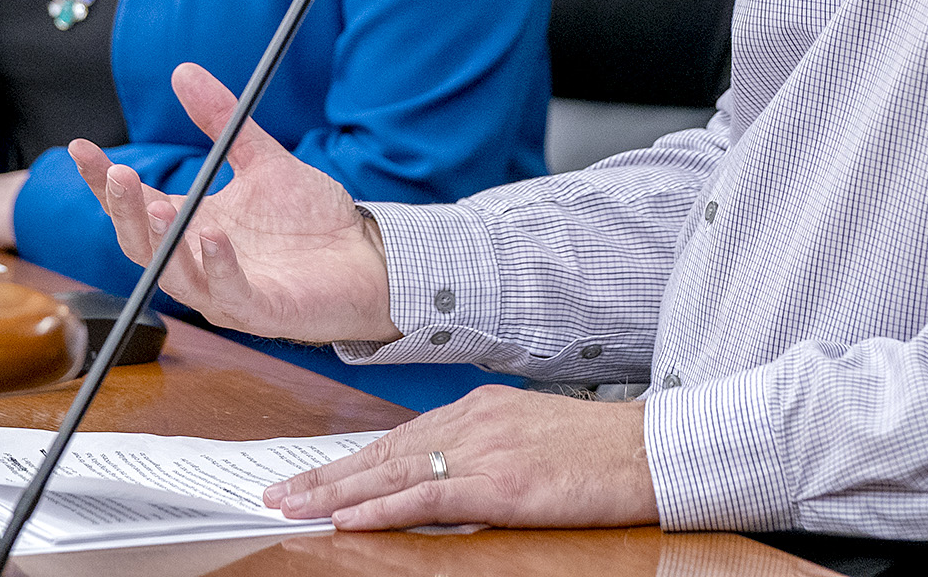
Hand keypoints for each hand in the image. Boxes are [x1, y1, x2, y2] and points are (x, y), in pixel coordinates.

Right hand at [71, 62, 398, 343]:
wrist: (366, 256)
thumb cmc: (311, 220)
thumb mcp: (262, 160)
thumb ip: (223, 122)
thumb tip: (183, 71)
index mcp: (193, 225)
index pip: (135, 205)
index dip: (104, 182)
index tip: (80, 148)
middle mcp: (199, 261)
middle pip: (141, 243)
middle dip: (122, 210)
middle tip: (117, 175)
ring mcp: (226, 290)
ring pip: (173, 275)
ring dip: (160, 241)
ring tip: (151, 202)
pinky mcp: (261, 309)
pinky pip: (230, 293)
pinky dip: (218, 267)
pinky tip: (213, 238)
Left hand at [263, 388, 657, 529]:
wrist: (652, 449)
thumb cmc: (601, 451)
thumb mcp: (532, 437)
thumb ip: (484, 450)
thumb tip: (442, 475)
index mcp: (479, 409)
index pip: (396, 438)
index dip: (346, 461)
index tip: (306, 476)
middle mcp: (473, 421)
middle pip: (381, 452)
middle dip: (323, 476)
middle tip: (275, 494)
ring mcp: (485, 450)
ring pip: (392, 472)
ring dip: (336, 493)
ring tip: (293, 507)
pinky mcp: (502, 485)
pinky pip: (429, 496)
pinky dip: (383, 508)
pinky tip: (350, 518)